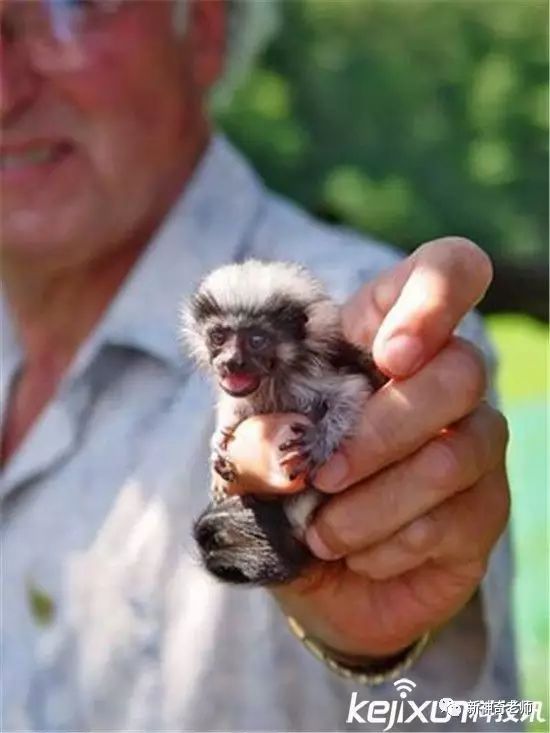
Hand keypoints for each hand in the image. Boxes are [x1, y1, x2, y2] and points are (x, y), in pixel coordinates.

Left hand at [226, 237, 509, 657]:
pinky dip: (390, 544)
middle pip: (460, 371)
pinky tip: (358, 556)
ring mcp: (472, 444)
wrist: (317, 571)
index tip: (389, 355)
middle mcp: (443, 383)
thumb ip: (255, 428)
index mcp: (383, 341)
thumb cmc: (287, 490)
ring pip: (454, 454)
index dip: (435, 296)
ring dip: (375, 504)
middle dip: (382, 433)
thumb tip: (267, 420)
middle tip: (324, 475)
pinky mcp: (484, 508)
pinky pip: (454, 520)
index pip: (447, 271)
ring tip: (324, 535)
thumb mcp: (254, 452)